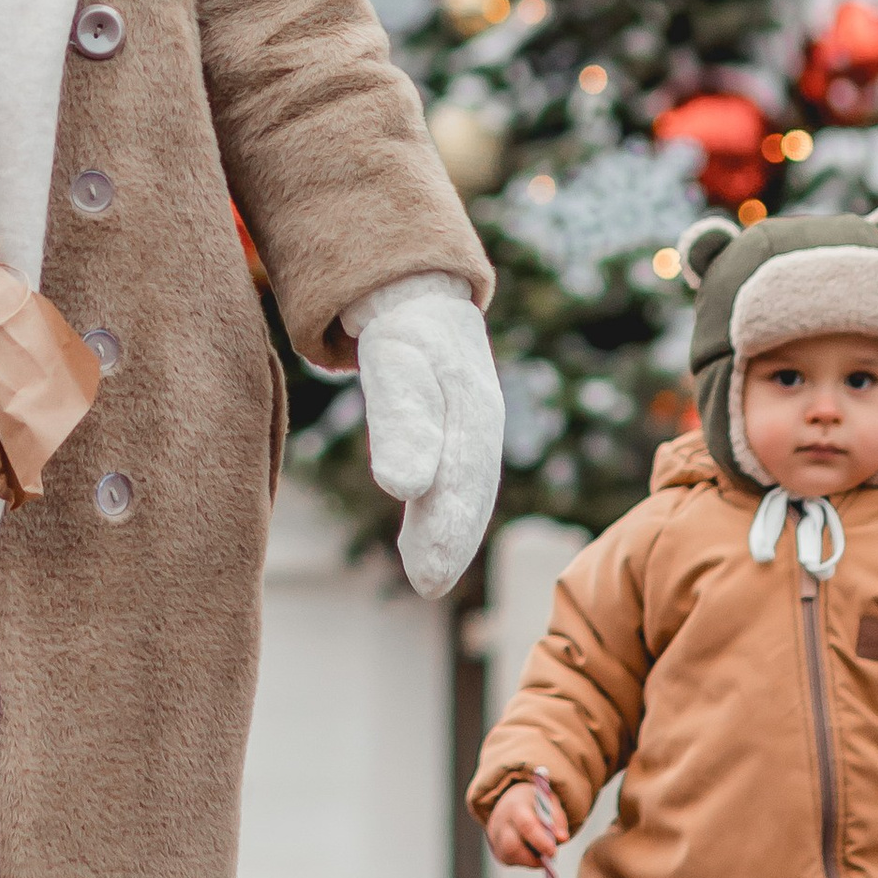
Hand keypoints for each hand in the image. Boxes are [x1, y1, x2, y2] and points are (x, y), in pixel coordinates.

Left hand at [350, 275, 503, 597]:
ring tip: (428, 578)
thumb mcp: (396, 365)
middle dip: (450, 537)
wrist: (423, 293)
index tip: (428, 573)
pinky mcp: (461, 433)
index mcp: (472, 405)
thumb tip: (402, 488)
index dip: (448, 525)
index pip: (463, 477)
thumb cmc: (404, 332)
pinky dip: (450, 519)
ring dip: (450, 535)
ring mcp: (475, 426)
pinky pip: (460, 483)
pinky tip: (430, 554)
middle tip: (428, 583)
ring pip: (467, 488)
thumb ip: (401, 424)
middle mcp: (481, 420)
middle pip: (469, 487)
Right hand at [484, 776, 565, 869]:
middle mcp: (501, 822)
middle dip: (532, 857)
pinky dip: (527, 860)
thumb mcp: (549, 804)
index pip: (526, 825)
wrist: (513, 802)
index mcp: (516, 806)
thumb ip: (557, 820)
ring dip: (531, 860)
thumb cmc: (535, 804)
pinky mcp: (498, 851)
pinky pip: (512, 861)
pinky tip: (533, 851)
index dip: (540, 841)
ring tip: (542, 852)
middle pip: (511, 845)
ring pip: (509, 857)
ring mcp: (496, 837)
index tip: (553, 852)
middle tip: (550, 856)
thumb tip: (562, 838)